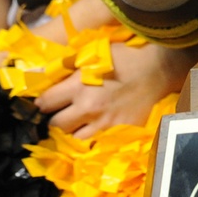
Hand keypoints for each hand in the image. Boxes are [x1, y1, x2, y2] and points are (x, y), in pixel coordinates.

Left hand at [35, 40, 187, 138]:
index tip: (45, 102)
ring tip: (76, 123)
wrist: (155, 70)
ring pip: (74, 138)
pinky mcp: (118, 131)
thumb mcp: (91, 54)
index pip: (45, 103)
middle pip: (56, 125)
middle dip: (55, 119)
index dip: (42, 103)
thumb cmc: (122, 57)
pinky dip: (91, 137)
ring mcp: (103, 123)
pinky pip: (96, 142)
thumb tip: (42, 73)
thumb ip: (68, 66)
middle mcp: (88, 108)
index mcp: (78, 86)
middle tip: (59, 113)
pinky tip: (93, 129)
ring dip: (72, 131)